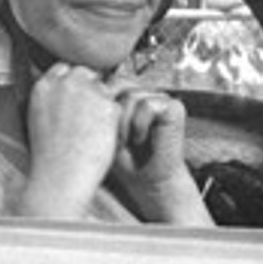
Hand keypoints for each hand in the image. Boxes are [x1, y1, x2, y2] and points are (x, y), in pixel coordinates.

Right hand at [20, 63, 121, 216]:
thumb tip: (67, 95)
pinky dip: (113, 121)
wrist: (60, 176)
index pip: (63, 69)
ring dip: (102, 104)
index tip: (75, 98)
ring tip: (93, 131)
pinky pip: (116, 106)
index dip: (72, 83)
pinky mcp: (107, 104)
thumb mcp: (38, 119)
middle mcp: (65, 84)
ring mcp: (88, 92)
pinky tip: (101, 138)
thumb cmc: (49, 158)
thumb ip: (52, 99)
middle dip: (89, 88)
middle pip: (85, 72)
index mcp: (43, 87)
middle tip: (89, 114)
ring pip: (103, 88)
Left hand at [111, 86, 213, 225]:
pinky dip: (140, 125)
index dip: (102, 107)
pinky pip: (148, 105)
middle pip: (119, 86)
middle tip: (117, 140)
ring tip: (128, 141)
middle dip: (113, 116)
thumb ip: (99, 105)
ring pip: (132, 96)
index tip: (105, 132)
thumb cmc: (124, 157)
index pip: (109, 83)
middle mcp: (146, 92)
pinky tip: (141, 139)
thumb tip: (88, 84)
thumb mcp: (103, 128)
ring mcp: (161, 98)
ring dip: (125, 124)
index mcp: (130, 93)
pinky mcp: (174, 107)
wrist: (147, 180)